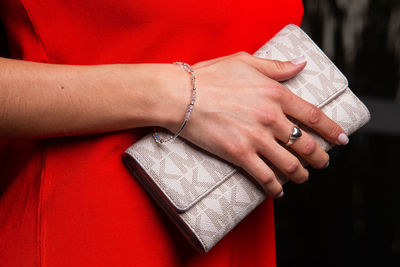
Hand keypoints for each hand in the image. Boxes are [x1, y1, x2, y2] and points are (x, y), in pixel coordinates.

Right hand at [167, 52, 347, 197]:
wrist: (180, 95)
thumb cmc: (209, 76)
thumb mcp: (245, 61)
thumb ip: (276, 67)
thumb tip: (301, 65)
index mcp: (275, 94)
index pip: (313, 116)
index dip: (332, 130)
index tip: (342, 139)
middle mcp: (271, 118)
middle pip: (306, 145)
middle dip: (319, 158)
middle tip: (323, 163)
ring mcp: (256, 138)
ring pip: (290, 164)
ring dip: (300, 175)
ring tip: (303, 178)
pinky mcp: (240, 154)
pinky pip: (265, 177)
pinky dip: (274, 188)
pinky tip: (278, 192)